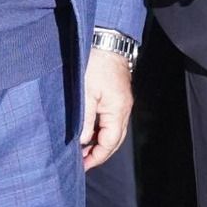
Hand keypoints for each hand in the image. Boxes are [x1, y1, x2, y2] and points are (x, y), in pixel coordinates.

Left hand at [79, 48, 133, 169]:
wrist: (107, 41)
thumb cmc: (96, 64)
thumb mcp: (86, 93)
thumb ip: (85, 119)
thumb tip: (83, 140)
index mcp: (118, 111)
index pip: (110, 143)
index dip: (96, 156)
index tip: (82, 165)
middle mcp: (123, 109)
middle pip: (115, 140)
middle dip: (99, 152)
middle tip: (82, 161)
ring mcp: (122, 102)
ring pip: (113, 130)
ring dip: (99, 141)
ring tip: (82, 148)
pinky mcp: (117, 96)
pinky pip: (111, 120)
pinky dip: (101, 129)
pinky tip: (89, 130)